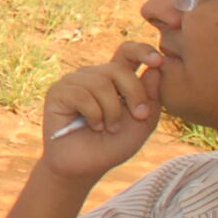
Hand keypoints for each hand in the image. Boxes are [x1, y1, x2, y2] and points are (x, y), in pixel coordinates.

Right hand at [42, 43, 162, 178]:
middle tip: (138, 116)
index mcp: (114, 79)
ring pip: (101, 84)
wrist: (85, 167)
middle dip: (134, 93)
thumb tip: (155, 70)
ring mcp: (74, 82)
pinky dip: (94, 115)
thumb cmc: (113, 145)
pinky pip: (82, 95)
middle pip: (118, 69)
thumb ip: (150, 98)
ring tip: (109, 128)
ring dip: (112, 112)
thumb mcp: (141, 124)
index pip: (127, 53)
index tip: (159, 60)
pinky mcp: (58, 92)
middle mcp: (93, 76)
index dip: (142, 51)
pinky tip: (92, 126)